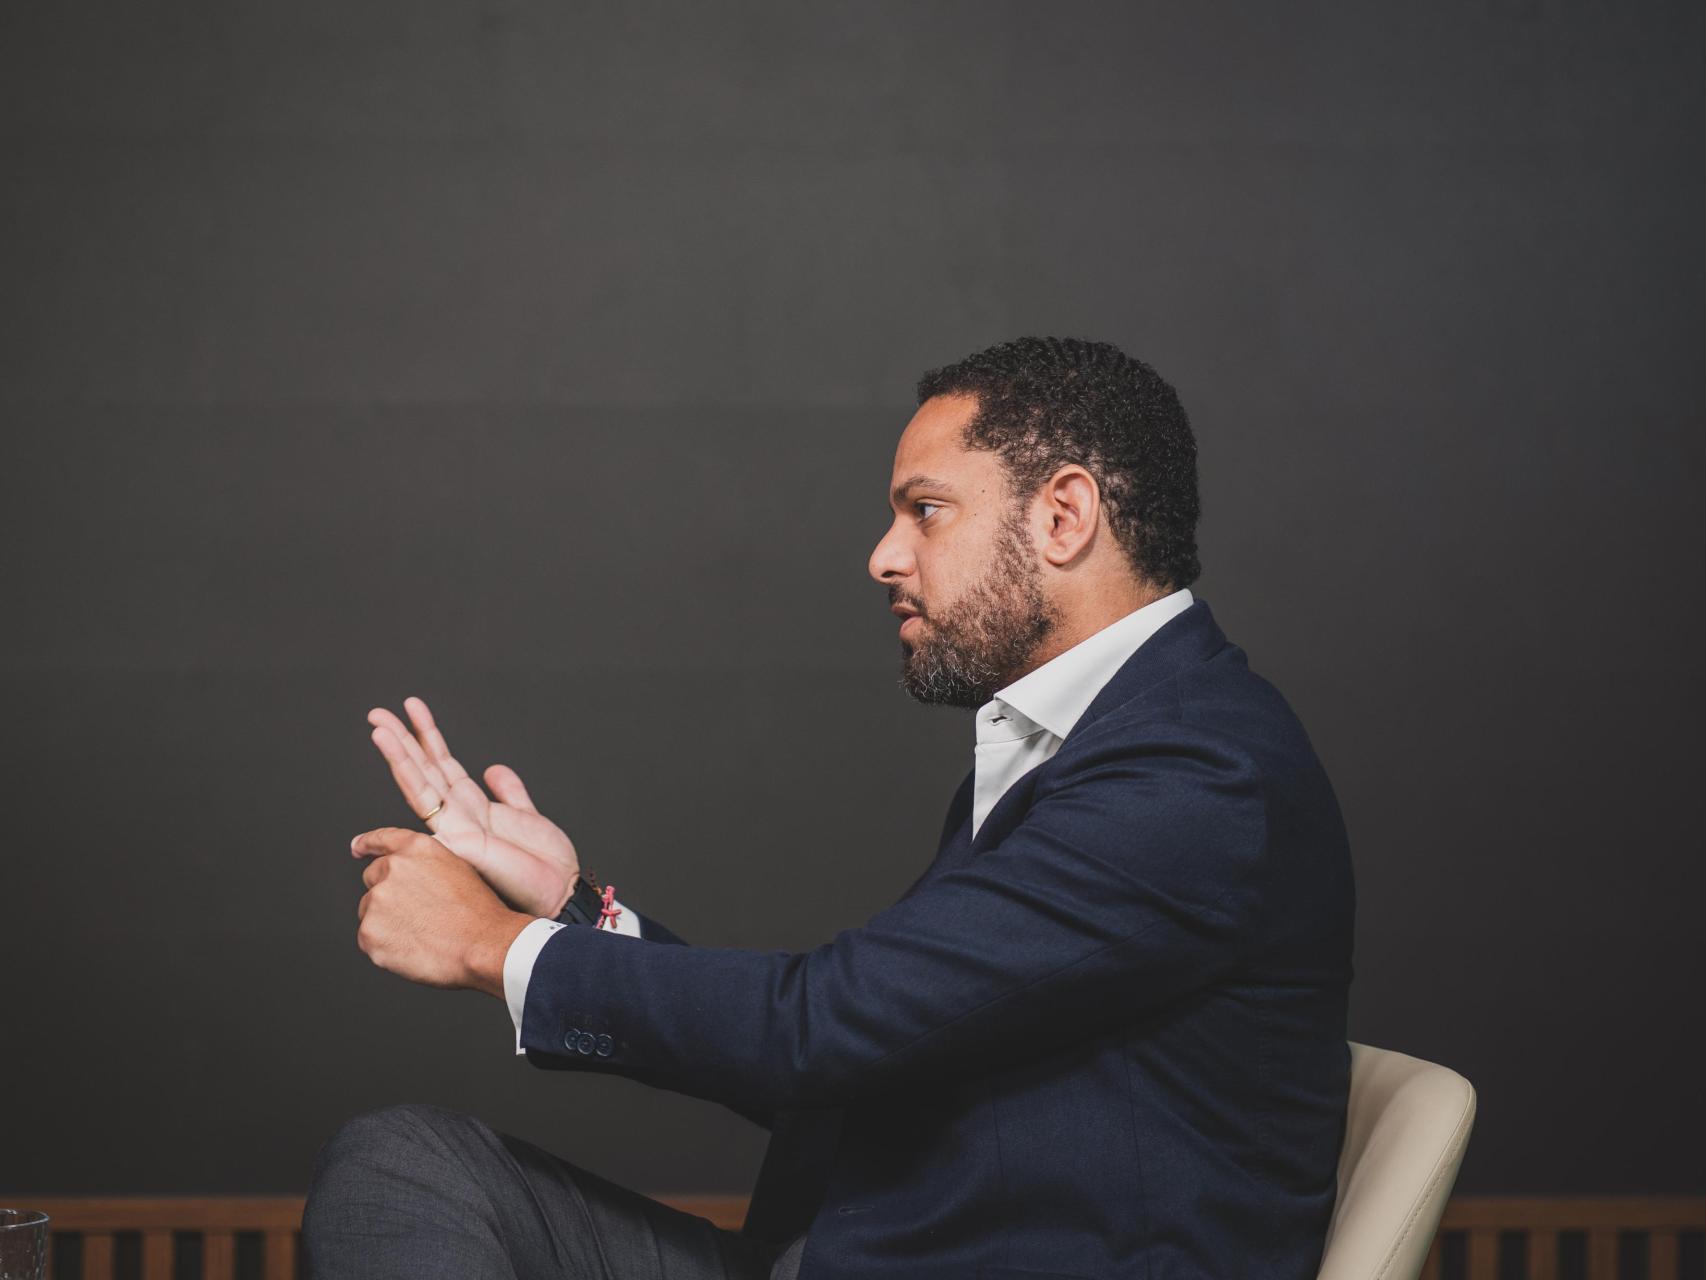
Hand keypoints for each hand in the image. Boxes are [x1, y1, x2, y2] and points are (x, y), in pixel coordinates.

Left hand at [352, 828, 532, 995]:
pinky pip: (369, 939)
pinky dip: (384, 947)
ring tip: (420, 935)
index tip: (357, 848)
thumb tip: (409, 878)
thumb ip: (426, 866)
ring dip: (386, 922)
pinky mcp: (368, 933)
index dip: (367, 844)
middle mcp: (392, 868)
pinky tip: (412, 949)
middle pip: (373, 879)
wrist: (483, 945)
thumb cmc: (479, 914)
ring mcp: (377, 900)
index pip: (382, 839)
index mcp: (416, 849)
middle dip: (386, 893)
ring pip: (369, 912)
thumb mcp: (457, 869)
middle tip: (413, 914)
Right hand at [363, 696, 581, 918]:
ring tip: (379, 726)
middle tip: (378, 713)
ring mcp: (453, 827)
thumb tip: (493, 768)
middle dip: (402, 739)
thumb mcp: (527, 816)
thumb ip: (510, 792)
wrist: (558, 892)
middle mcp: (458, 815)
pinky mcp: (455, 839)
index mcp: (474, 808)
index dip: (427, 737)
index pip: (442, 765)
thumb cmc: (544, 864)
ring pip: (418, 782)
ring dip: (398, 752)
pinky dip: (409, 776)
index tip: (413, 708)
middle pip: (423, 769)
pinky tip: (395, 753)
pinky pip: (427, 803)